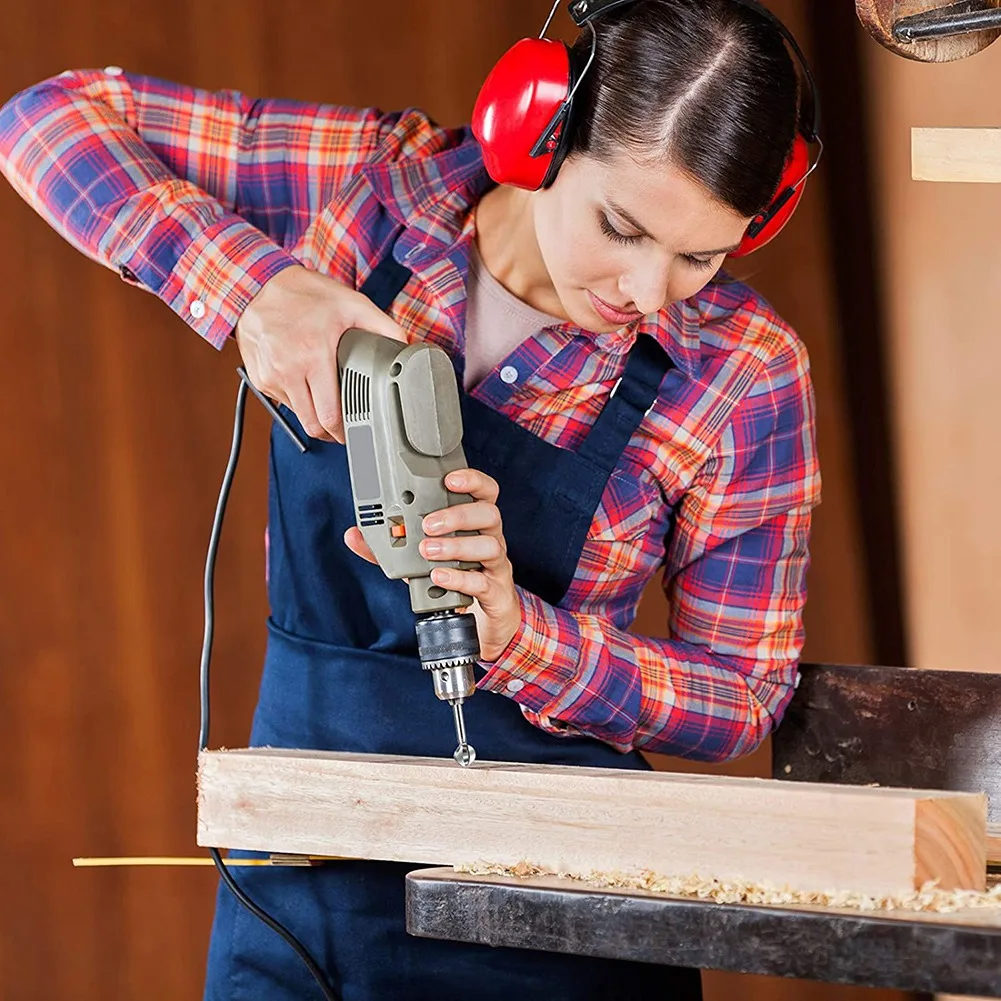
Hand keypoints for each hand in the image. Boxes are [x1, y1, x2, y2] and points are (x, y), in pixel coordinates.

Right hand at [235, 265, 407, 441]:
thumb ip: (383, 327)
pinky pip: (281, 400)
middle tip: (343, 429)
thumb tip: (406, 346)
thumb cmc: (306, 293)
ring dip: (312, 413)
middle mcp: (288, 370)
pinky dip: (295, 398)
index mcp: (313, 356)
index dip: (344, 432)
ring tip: (325, 399)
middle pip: (312, 425)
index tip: (354, 432)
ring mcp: (270, 375)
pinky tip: (304, 381)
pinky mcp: (258, 377)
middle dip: (330, 432)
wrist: (259, 284)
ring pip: (297, 414)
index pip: (329, 416)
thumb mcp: (352, 303)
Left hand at [343, 468, 521, 661]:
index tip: (449, 479)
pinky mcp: (494, 591)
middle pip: (488, 514)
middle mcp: (488, 538)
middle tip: (427, 524)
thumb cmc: (452, 574)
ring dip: (456, 546)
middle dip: (457, 515)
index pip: (484, 491)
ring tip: (429, 551)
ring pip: (490, 545)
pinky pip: (483, 582)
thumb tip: (354, 535)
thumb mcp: (418, 557)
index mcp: (474, 522)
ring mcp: (494, 565)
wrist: (480, 614)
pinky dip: (459, 578)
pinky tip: (439, 576)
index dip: (471, 480)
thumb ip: (388, 546)